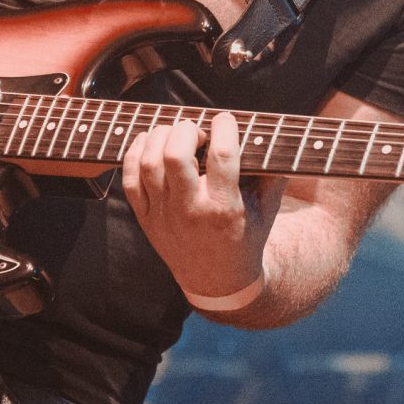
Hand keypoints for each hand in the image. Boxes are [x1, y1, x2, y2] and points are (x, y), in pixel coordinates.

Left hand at [122, 111, 285, 299]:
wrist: (217, 282)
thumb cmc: (246, 238)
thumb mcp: (267, 209)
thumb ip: (273, 173)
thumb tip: (273, 135)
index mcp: (225, 208)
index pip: (222, 156)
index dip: (224, 127)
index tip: (226, 120)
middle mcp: (190, 211)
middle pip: (174, 156)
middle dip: (186, 130)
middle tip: (197, 131)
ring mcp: (163, 216)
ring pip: (148, 163)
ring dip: (160, 137)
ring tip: (176, 134)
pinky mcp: (146, 219)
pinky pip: (130, 178)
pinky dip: (135, 153)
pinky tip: (151, 143)